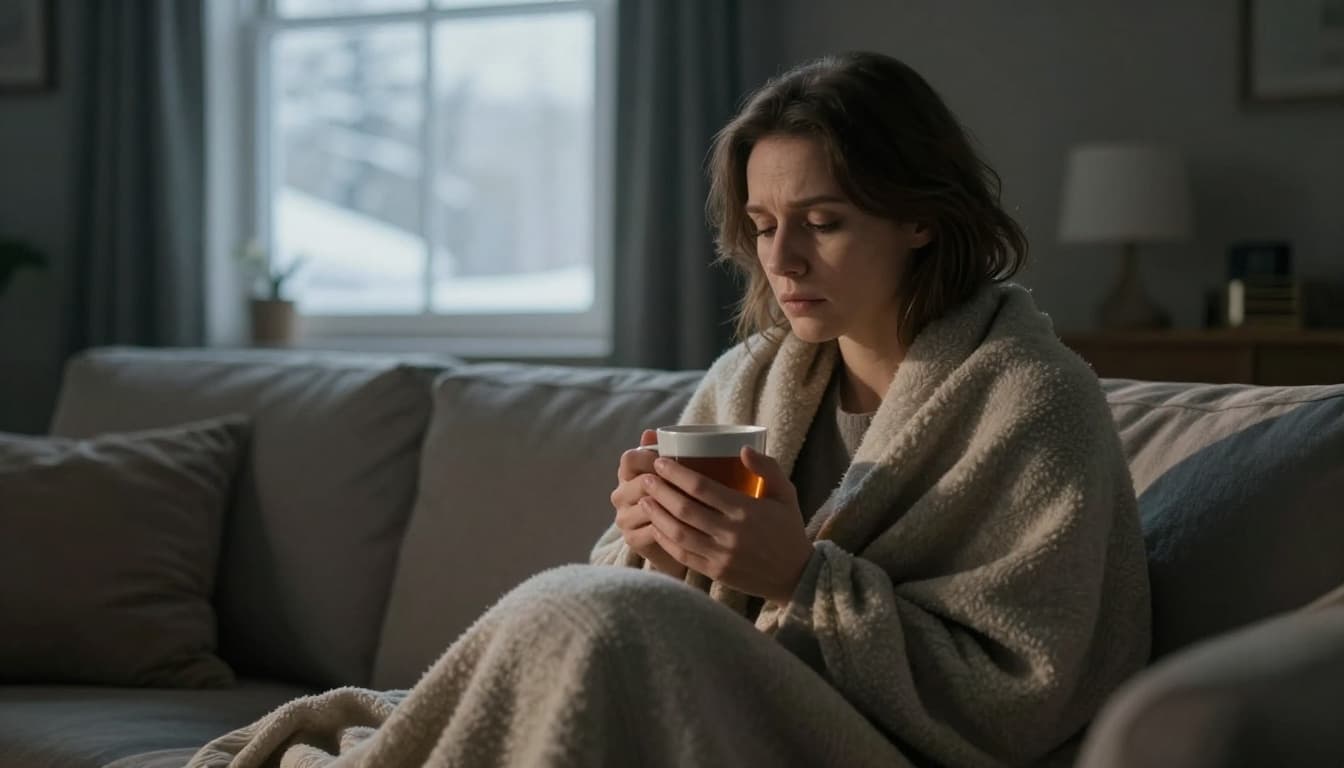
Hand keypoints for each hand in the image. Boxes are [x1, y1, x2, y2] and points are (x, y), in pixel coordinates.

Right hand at [609, 429, 686, 577]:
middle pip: (640, 482)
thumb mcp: (678, 474)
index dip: (650, 457)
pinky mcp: (632, 539)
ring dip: (670, 505)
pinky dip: (669, 526)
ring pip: (646, 506)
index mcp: (627, 473)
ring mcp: (624, 518)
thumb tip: (649, 432)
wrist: (679, 538)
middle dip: (666, 483)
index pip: (630, 458)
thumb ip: (666, 452)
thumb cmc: (680, 498)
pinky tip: (687, 525)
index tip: (673, 460)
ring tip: (694, 504)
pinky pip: (650, 529)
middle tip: (691, 486)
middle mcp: (620, 495)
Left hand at [639, 446, 812, 603]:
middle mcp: (731, 534)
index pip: (702, 488)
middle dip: (660, 491)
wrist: (795, 576)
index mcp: (746, 511)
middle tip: (645, 478)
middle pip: (684, 509)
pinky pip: (682, 555)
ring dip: (657, 514)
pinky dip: (665, 540)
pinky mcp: (715, 572)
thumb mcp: (786, 494)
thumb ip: (767, 468)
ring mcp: (721, 556)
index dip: (677, 474)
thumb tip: (742, 448)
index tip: (661, 462)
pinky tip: (655, 526)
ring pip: (679, 533)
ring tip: (644, 499)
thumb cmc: (788, 529)